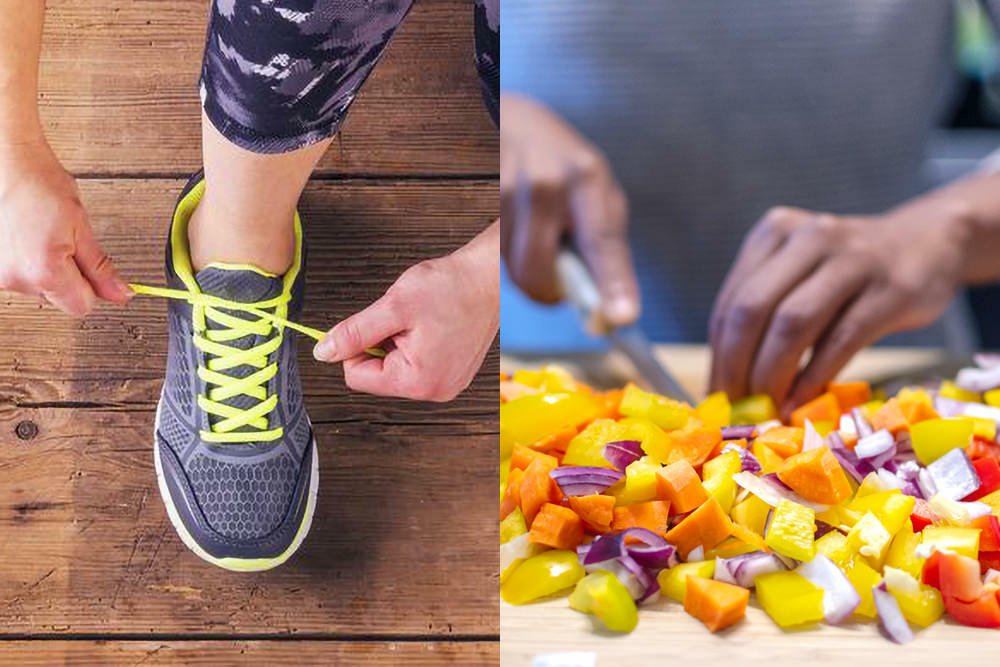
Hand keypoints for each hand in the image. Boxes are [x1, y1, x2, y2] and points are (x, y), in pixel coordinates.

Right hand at [0, 137, 131, 315]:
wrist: (6, 162)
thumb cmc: (39, 184)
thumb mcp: (81, 227)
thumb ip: (101, 268)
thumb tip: (122, 293)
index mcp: (45, 272)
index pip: (82, 307)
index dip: (92, 287)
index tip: (94, 270)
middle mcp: (16, 279)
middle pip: (59, 297)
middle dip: (67, 275)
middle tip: (62, 240)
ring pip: (38, 286)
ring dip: (44, 266)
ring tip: (38, 233)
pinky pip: (17, 275)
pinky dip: (24, 260)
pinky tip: (23, 237)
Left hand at [313, 223, 499, 400]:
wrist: (490, 278)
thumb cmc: (451, 288)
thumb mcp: (392, 307)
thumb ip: (354, 333)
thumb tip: (324, 352)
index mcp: (418, 381)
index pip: (357, 378)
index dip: (355, 347)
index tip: (372, 324)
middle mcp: (436, 391)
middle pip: (378, 376)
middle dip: (381, 345)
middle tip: (403, 320)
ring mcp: (448, 384)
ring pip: (397, 369)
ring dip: (398, 343)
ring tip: (421, 321)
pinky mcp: (454, 374)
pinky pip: (417, 365)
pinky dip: (415, 345)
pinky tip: (432, 327)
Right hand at [501, 93, 638, 324]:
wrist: (517, 123)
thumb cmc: (568, 168)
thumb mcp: (600, 196)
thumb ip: (606, 250)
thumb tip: (613, 312)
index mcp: (588, 179)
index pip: (601, 240)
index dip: (612, 282)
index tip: (622, 316)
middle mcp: (546, 184)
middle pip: (540, 272)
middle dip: (550, 291)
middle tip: (561, 283)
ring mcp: (507, 191)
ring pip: (515, 272)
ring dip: (530, 272)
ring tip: (540, 236)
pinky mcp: (481, 201)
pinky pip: (497, 260)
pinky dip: (512, 259)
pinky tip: (520, 228)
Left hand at [709, 203, 968, 412]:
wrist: (930, 243)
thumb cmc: (850, 271)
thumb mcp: (802, 271)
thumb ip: (767, 311)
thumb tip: (728, 382)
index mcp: (774, 232)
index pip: (731, 302)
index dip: (719, 355)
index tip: (716, 395)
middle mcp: (809, 237)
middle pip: (751, 310)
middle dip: (736, 367)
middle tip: (737, 407)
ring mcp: (852, 260)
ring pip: (792, 324)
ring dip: (772, 375)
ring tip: (767, 408)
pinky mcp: (890, 289)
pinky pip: (840, 340)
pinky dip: (814, 377)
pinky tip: (803, 401)